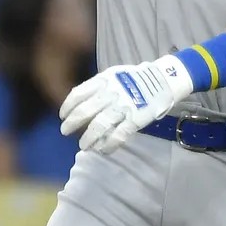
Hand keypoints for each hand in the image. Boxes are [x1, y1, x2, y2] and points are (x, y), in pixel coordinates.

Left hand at [59, 55, 194, 154]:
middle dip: (72, 123)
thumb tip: (79, 101)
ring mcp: (123, 107)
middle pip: (85, 111)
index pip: (78, 94)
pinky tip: (102, 150)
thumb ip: (97, 87)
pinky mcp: (135, 119)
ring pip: (99, 126)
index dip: (67, 106)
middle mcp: (111, 93)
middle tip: (65, 131)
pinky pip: (118, 135)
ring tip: (83, 146)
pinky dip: (108, 144)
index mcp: (104, 80)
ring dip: (88, 138)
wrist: (163, 80)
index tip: (62, 115)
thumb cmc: (134, 79)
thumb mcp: (113, 75)